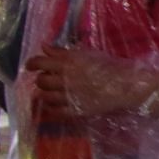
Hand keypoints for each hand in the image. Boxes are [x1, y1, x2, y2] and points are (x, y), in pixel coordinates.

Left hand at [26, 47, 158, 119]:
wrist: (128, 87)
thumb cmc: (111, 66)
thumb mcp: (88, 54)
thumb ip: (63, 52)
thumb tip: (45, 47)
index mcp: (67, 63)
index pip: (39, 63)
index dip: (32, 64)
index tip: (31, 66)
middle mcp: (64, 79)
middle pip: (41, 81)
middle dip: (41, 79)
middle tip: (47, 79)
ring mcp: (69, 96)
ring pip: (45, 96)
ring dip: (45, 94)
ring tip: (51, 93)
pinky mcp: (75, 111)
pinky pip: (55, 111)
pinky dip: (52, 108)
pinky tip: (57, 105)